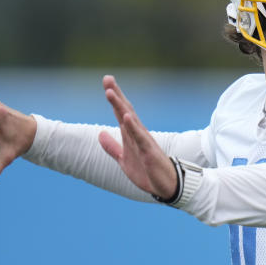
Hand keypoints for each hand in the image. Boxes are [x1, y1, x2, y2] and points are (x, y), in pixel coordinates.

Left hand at [97, 75, 177, 199]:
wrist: (165, 186)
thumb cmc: (147, 171)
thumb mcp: (123, 159)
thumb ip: (111, 146)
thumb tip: (99, 133)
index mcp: (131, 135)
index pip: (121, 112)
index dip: (114, 98)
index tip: (107, 82)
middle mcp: (138, 134)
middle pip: (125, 110)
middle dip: (116, 94)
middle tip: (107, 78)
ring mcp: (144, 141)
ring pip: (130, 120)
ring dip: (120, 106)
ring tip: (110, 92)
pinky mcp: (149, 151)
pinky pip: (140, 137)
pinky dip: (133, 127)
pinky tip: (126, 116)